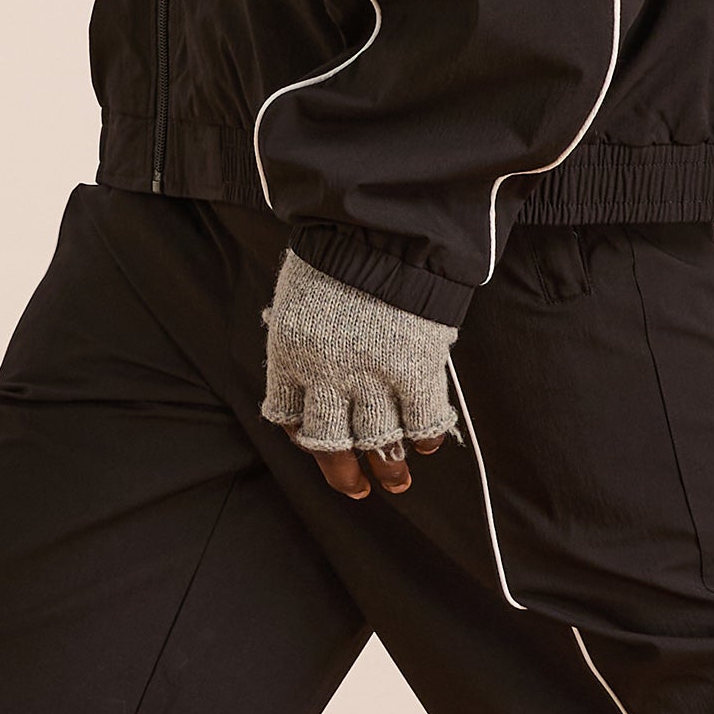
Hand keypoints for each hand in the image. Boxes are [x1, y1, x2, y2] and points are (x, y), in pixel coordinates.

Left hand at [261, 251, 459, 500]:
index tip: (315, 441)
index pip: (289, 417)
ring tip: (396, 482)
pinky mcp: (415, 368)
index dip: (303, 436)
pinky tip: (424, 444)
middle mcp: (326, 375)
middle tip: (355, 489)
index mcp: (290, 355)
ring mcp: (372, 375)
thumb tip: (313, 372)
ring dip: (388, 467)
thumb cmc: (335, 250)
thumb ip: (303, 337)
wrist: (379, 224)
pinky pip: (423, 420)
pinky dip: (425, 436)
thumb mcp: (298, 296)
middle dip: (342, 474)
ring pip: (378, 442)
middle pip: (330, 444)